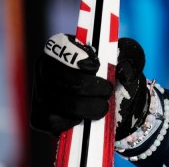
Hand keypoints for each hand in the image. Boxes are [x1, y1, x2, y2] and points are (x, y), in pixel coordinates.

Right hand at [30, 33, 149, 139]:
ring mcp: (39, 92)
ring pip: (59, 102)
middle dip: (92, 87)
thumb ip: (130, 59)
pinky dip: (71, 121)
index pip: (60, 46)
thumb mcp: (127, 58)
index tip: (96, 66)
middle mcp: (45, 68)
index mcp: (62, 47)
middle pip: (63, 78)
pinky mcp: (39, 115)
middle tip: (107, 91)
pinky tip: (83, 117)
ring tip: (102, 107)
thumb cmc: (113, 72)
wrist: (106, 99)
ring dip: (87, 107)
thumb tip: (123, 71)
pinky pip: (51, 121)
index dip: (77, 56)